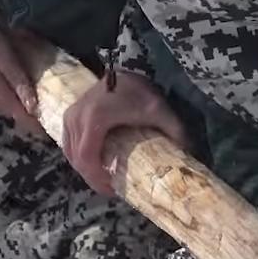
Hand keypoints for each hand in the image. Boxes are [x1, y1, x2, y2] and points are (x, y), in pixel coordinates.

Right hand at [61, 70, 190, 195]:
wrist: (123, 68)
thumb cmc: (140, 90)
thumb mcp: (161, 111)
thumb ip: (176, 132)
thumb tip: (188, 157)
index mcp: (96, 119)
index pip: (87, 158)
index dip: (96, 179)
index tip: (112, 190)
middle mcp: (77, 117)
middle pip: (77, 159)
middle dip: (92, 178)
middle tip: (110, 189)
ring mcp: (70, 115)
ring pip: (70, 152)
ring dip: (85, 168)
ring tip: (103, 178)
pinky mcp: (69, 114)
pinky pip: (69, 143)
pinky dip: (78, 156)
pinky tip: (93, 163)